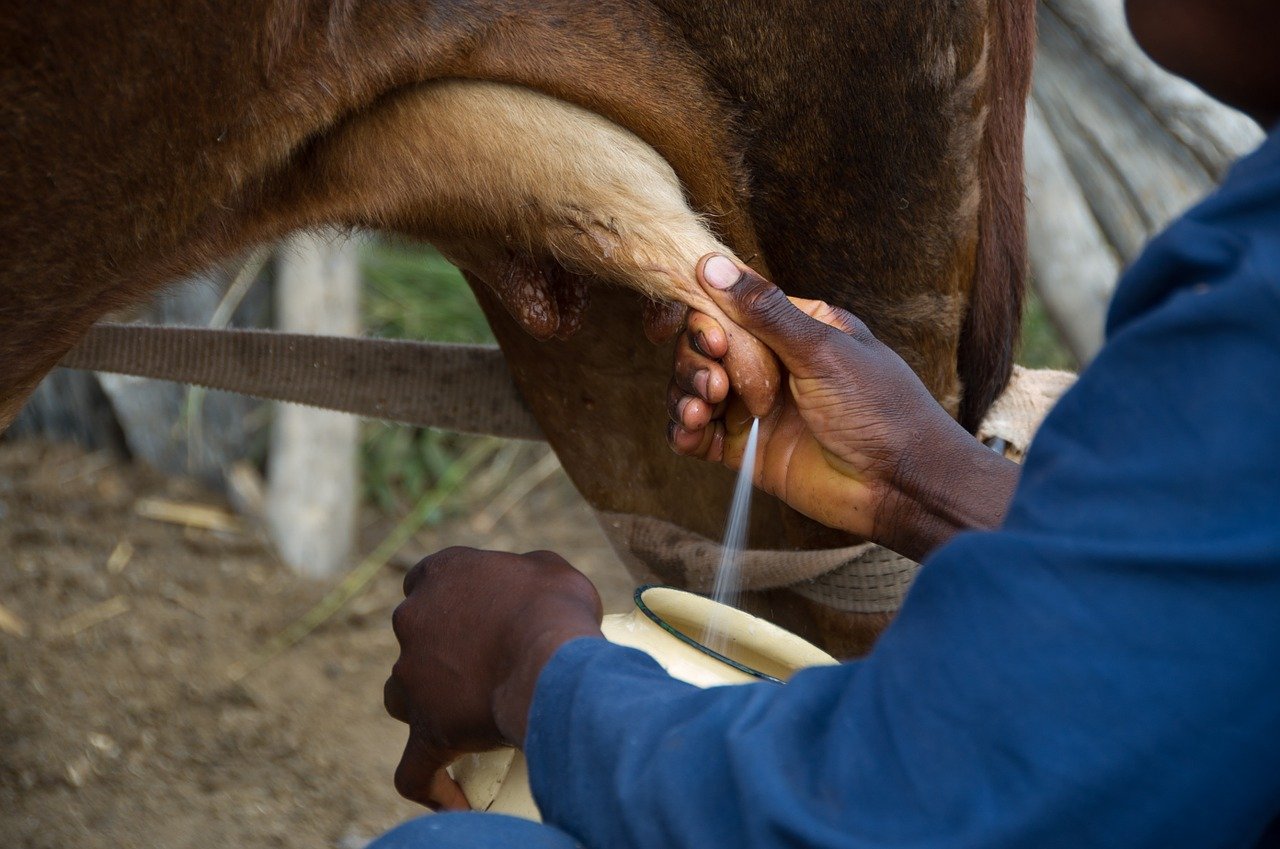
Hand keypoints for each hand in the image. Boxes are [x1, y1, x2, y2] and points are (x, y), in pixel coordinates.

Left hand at [383, 547, 603, 808]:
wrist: (551, 661)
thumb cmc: (555, 609)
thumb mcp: (551, 570)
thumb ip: (527, 572)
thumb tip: (532, 588)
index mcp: (443, 573)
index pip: (425, 579)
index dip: (445, 598)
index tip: (470, 613)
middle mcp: (415, 620)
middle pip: (413, 638)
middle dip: (438, 652)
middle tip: (482, 667)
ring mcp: (412, 677)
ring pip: (401, 697)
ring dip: (423, 705)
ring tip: (462, 721)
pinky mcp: (425, 729)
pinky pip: (414, 769)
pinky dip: (429, 784)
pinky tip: (449, 798)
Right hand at [667, 255, 1018, 559]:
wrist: (901, 484)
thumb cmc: (879, 408)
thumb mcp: (823, 349)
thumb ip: (764, 312)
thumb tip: (712, 266)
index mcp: (793, 327)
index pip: (728, 306)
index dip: (700, 315)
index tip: (695, 334)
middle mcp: (769, 362)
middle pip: (702, 347)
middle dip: (694, 360)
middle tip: (716, 382)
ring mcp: (755, 406)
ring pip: (693, 387)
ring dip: (684, 392)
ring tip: (702, 409)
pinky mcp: (745, 450)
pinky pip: (698, 433)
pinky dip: (684, 430)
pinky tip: (691, 431)